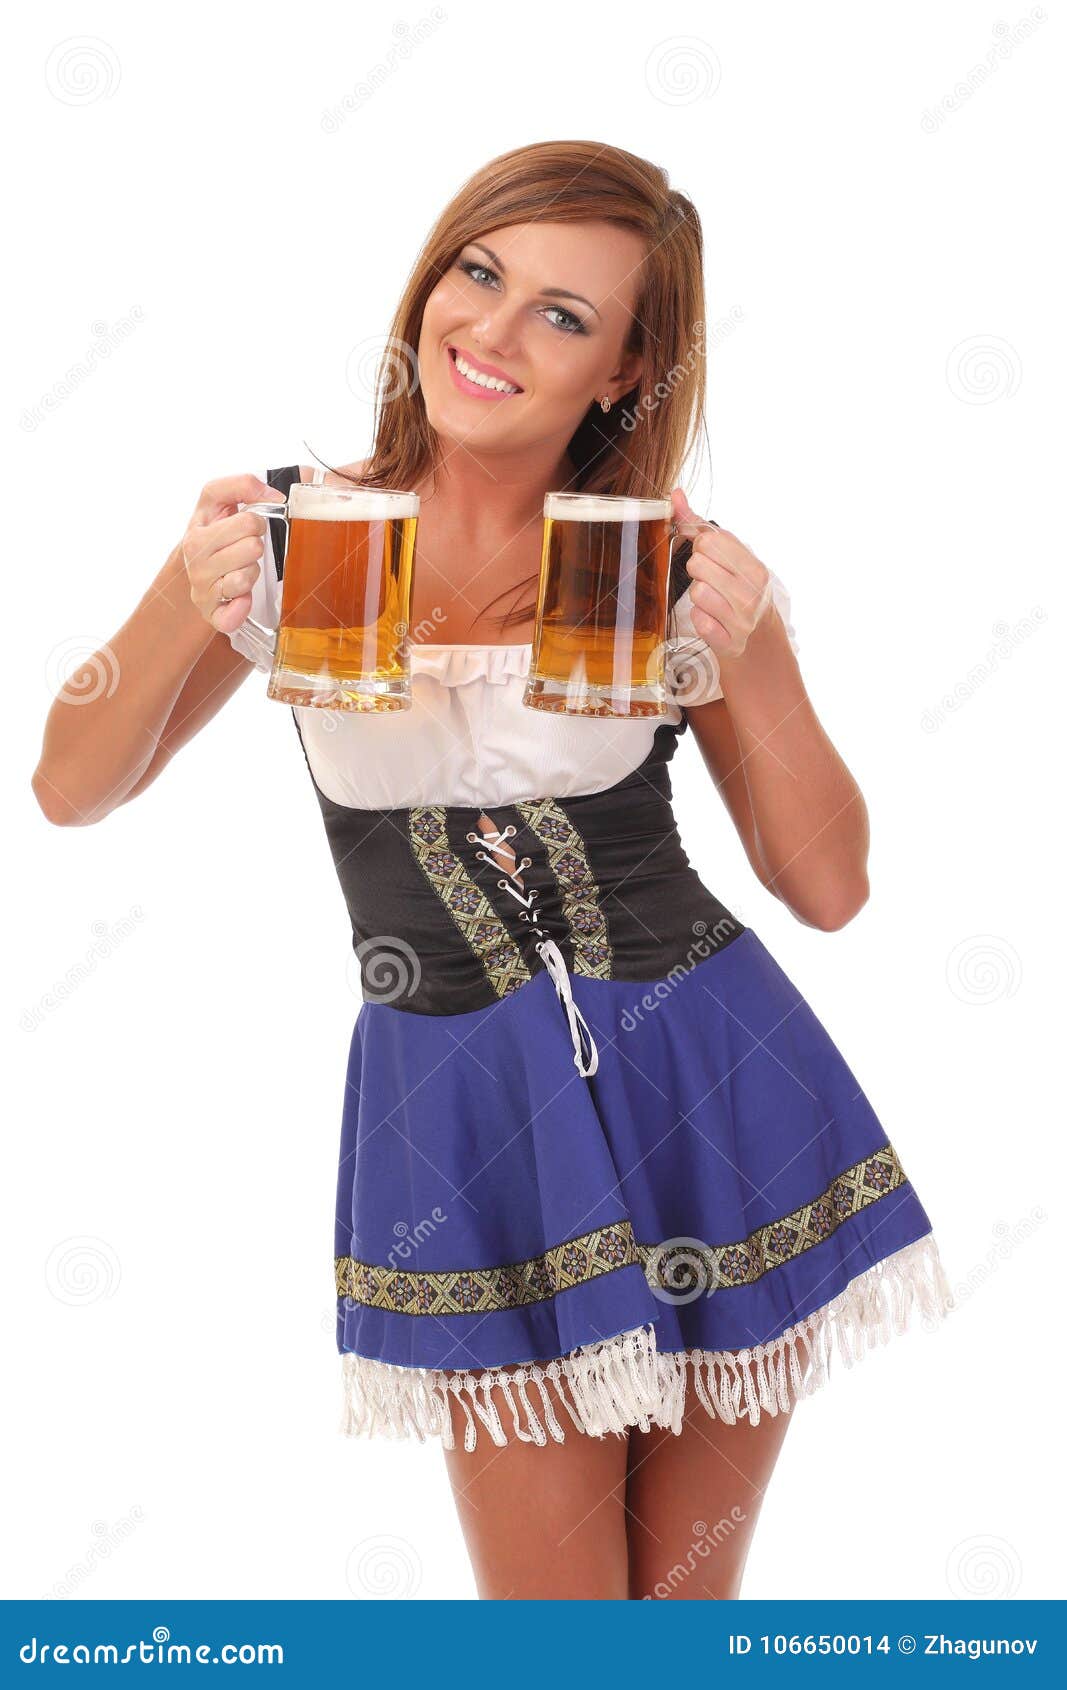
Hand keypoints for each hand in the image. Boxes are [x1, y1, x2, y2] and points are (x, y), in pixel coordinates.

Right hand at [181, 474, 284, 637]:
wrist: (195, 568)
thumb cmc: (215, 533)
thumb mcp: (220, 501)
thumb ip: (243, 485)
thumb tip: (275, 495)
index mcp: (199, 527)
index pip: (247, 519)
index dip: (257, 519)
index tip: (254, 521)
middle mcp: (194, 556)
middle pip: (253, 546)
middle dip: (256, 546)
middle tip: (245, 548)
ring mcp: (200, 585)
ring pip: (247, 576)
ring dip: (252, 572)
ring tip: (241, 568)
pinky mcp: (209, 612)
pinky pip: (232, 615)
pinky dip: (241, 608)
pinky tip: (240, 598)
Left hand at [671, 488, 772, 659]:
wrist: (755, 633)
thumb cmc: (736, 585)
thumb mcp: (725, 553)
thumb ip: (696, 524)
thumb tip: (675, 494)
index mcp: (755, 568)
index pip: (709, 542)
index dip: (701, 548)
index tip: (710, 558)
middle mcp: (753, 593)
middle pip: (698, 565)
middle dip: (697, 571)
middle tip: (710, 580)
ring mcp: (743, 620)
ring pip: (697, 593)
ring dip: (697, 596)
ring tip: (712, 600)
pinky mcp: (729, 642)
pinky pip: (699, 621)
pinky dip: (700, 619)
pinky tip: (712, 618)